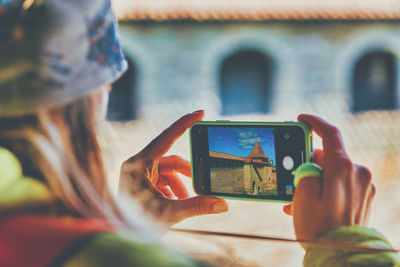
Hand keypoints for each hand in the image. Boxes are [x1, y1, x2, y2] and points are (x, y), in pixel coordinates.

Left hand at [118, 111, 227, 225]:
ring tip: (187, 200)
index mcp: (138, 164)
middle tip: (204, 179)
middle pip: (172, 160)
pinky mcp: (143, 181)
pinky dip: (175, 189)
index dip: (184, 124)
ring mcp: (140, 172)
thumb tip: (223, 204)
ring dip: (182, 185)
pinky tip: (178, 202)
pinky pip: (165, 179)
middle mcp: (138, 164)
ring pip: (170, 171)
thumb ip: (197, 206)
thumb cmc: (136, 224)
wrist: (120, 237)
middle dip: (188, 173)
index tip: (201, 113)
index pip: (166, 138)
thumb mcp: (169, 213)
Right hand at [283, 114, 374, 248]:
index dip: (314, 123)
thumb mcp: (302, 197)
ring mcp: (363, 186)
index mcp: (343, 168)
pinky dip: (326, 189)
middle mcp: (357, 173)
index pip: (330, 134)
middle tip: (291, 179)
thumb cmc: (320, 229)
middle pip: (328, 156)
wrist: (342, 257)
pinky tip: (312, 205)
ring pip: (333, 172)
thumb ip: (304, 172)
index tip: (301, 119)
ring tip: (297, 201)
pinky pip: (341, 185)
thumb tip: (309, 166)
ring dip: (315, 180)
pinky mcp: (364, 198)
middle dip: (308, 164)